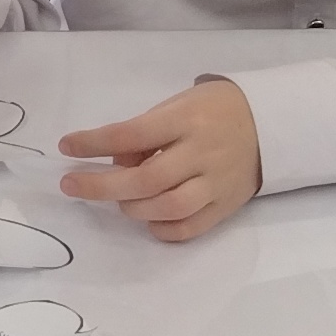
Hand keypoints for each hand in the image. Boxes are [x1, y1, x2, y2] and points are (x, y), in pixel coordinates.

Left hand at [59, 79, 263, 243]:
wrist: (269, 123)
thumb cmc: (212, 110)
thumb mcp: (177, 106)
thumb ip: (145, 133)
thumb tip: (113, 164)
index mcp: (187, 120)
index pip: (132, 134)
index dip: (95, 142)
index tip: (67, 146)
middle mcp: (202, 152)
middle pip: (147, 179)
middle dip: (102, 185)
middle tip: (72, 185)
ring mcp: (216, 182)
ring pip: (168, 207)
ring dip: (133, 208)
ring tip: (119, 199)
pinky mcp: (225, 206)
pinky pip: (189, 228)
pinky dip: (162, 229)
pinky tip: (147, 219)